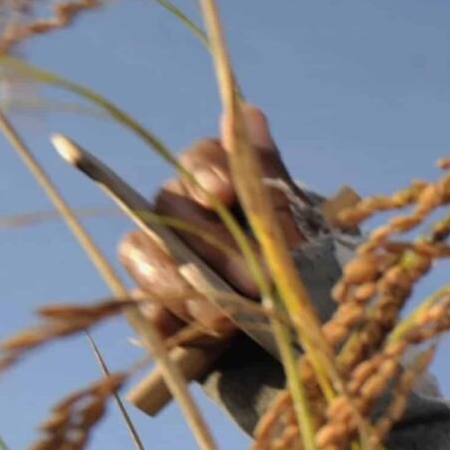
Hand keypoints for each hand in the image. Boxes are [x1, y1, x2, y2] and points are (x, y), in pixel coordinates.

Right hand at [114, 103, 308, 382]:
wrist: (306, 338)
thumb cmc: (304, 269)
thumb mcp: (299, 228)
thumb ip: (268, 179)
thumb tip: (247, 112)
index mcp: (220, 182)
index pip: (198, 159)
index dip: (207, 171)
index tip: (224, 193)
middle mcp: (185, 211)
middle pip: (168, 206)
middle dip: (209, 247)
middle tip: (251, 284)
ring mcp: (166, 256)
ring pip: (144, 251)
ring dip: (182, 285)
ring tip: (224, 320)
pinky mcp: (160, 301)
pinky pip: (143, 302)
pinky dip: (162, 317)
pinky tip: (187, 334)